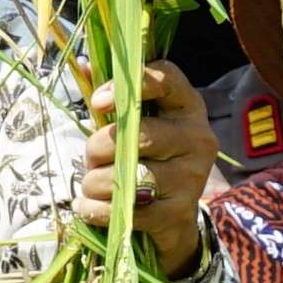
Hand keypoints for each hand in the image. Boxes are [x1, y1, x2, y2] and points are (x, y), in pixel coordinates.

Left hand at [77, 60, 212, 273]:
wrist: (173, 217)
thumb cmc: (147, 159)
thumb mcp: (133, 124)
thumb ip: (114, 100)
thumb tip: (84, 66)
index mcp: (186, 106)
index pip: (166, 79)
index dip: (128, 86)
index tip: (97, 103)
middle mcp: (197, 138)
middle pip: (139, 135)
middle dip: (99, 148)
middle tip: (91, 159)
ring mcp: (192, 177)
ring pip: (129, 175)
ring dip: (95, 182)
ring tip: (91, 187)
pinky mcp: (179, 212)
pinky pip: (126, 209)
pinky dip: (97, 209)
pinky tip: (89, 207)